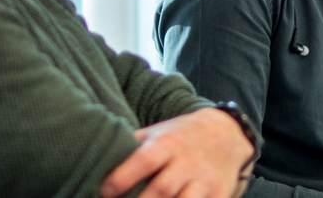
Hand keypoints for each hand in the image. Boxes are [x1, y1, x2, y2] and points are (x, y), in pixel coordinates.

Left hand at [100, 107, 254, 197]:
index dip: (121, 178)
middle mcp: (187, 161)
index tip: (104, 192)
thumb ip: (131, 146)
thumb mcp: (157, 132)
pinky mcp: (220, 194)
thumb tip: (96, 160)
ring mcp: (205, 180)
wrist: (227, 132)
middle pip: (162, 190)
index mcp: (168, 143)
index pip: (143, 160)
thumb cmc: (180, 135)